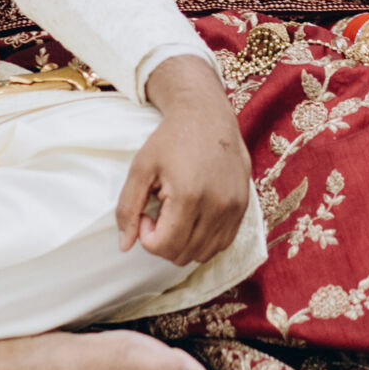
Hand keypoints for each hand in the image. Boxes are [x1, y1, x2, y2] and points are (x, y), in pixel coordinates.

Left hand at [117, 53, 250, 265]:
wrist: (207, 114)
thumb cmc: (170, 138)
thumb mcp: (141, 167)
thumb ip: (127, 208)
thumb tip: (124, 246)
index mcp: (189, 196)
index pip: (164, 247)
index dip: (147, 237)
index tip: (147, 212)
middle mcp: (217, 206)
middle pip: (183, 255)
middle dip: (164, 240)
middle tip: (160, 211)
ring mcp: (234, 209)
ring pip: (203, 254)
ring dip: (183, 242)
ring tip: (177, 213)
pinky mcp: (244, 208)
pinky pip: (222, 244)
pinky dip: (203, 240)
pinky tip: (193, 215)